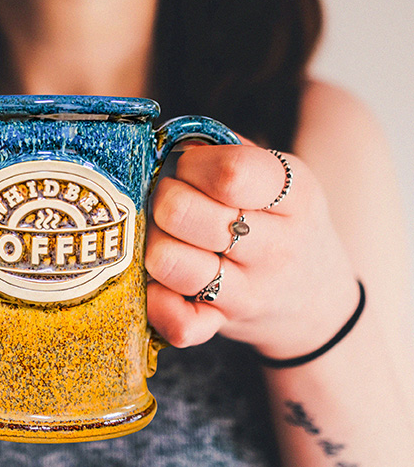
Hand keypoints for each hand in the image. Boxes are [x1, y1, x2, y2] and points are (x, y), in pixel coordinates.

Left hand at [145, 141, 359, 358]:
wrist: (317, 301)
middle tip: (173, 205)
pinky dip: (157, 303)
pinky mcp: (221, 325)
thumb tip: (169, 143)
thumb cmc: (283, 226)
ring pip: (167, 261)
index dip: (191, 165)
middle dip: (163, 200)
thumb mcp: (280, 181)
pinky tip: (163, 285)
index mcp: (294, 195)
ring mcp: (249, 293)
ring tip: (170, 240)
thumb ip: (228, 152)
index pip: (228, 173)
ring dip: (153, 244)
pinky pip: (176, 322)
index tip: (189, 170)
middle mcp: (276, 247)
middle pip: (181, 212)